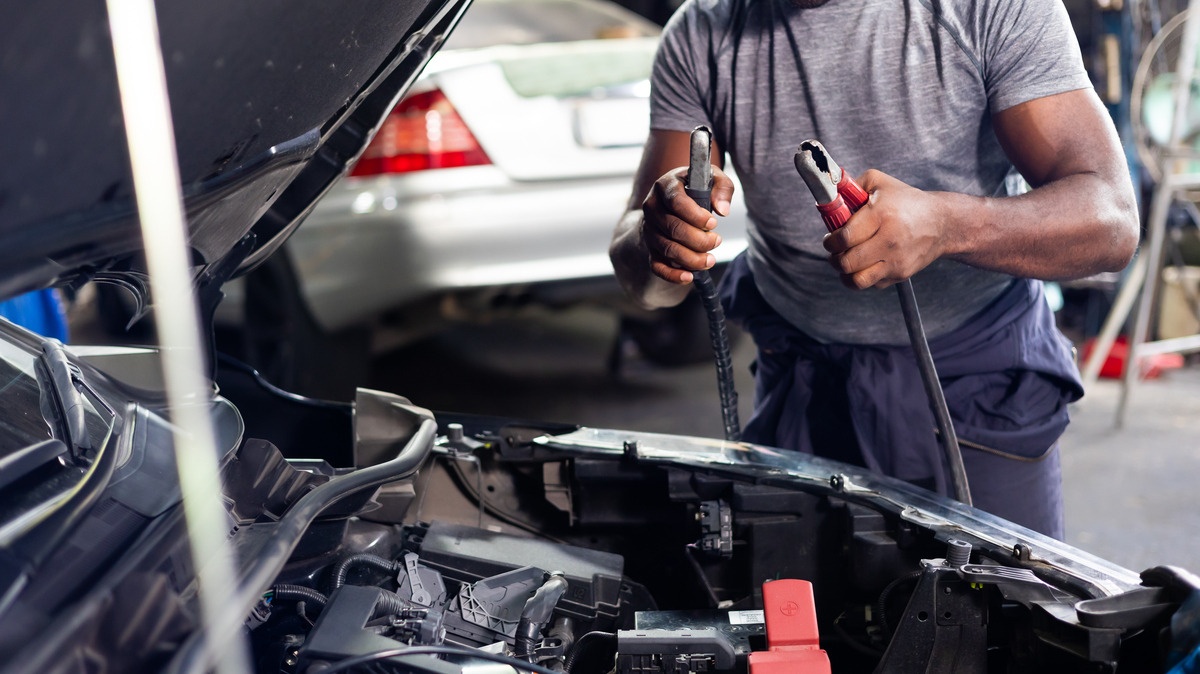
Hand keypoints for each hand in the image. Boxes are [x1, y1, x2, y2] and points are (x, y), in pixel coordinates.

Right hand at [640, 165, 733, 283]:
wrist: (673, 200)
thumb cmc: (695, 188)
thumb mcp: (712, 179)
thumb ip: (722, 188)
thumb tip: (722, 210)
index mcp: (665, 186)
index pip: (676, 201)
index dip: (695, 215)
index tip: (713, 224)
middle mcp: (652, 207)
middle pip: (673, 228)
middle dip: (698, 240)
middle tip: (717, 241)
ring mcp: (649, 229)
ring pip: (667, 248)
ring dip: (691, 258)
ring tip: (710, 260)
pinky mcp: (651, 247)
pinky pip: (656, 265)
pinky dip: (672, 274)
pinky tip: (689, 277)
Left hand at [823, 170, 947, 288]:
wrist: (942, 223)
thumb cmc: (906, 201)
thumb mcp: (879, 183)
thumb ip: (850, 186)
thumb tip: (828, 194)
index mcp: (881, 215)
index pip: (844, 238)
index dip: (830, 241)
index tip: (830, 238)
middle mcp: (889, 240)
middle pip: (846, 262)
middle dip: (834, 257)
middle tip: (835, 250)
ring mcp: (896, 260)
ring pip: (857, 281)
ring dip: (844, 273)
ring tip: (846, 261)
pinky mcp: (901, 274)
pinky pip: (872, 284)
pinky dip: (862, 277)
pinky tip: (865, 263)